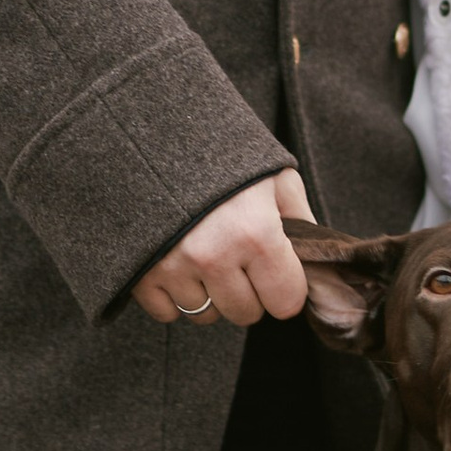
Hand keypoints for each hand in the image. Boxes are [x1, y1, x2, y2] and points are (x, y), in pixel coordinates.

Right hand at [134, 168, 312, 327]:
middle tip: (238, 258)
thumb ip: (298, 217)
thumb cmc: (222, 155)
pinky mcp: (140, 273)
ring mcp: (173, 267)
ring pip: (205, 315)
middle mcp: (214, 256)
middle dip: (248, 292)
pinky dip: (173, 296)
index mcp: (256, 233)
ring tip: (205, 254)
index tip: (275, 268)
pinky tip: (177, 264)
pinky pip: (166, 312)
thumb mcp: (273, 175)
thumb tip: (311, 257)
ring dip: (209, 293)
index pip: (285, 301)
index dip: (285, 287)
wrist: (151, 135)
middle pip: (245, 313)